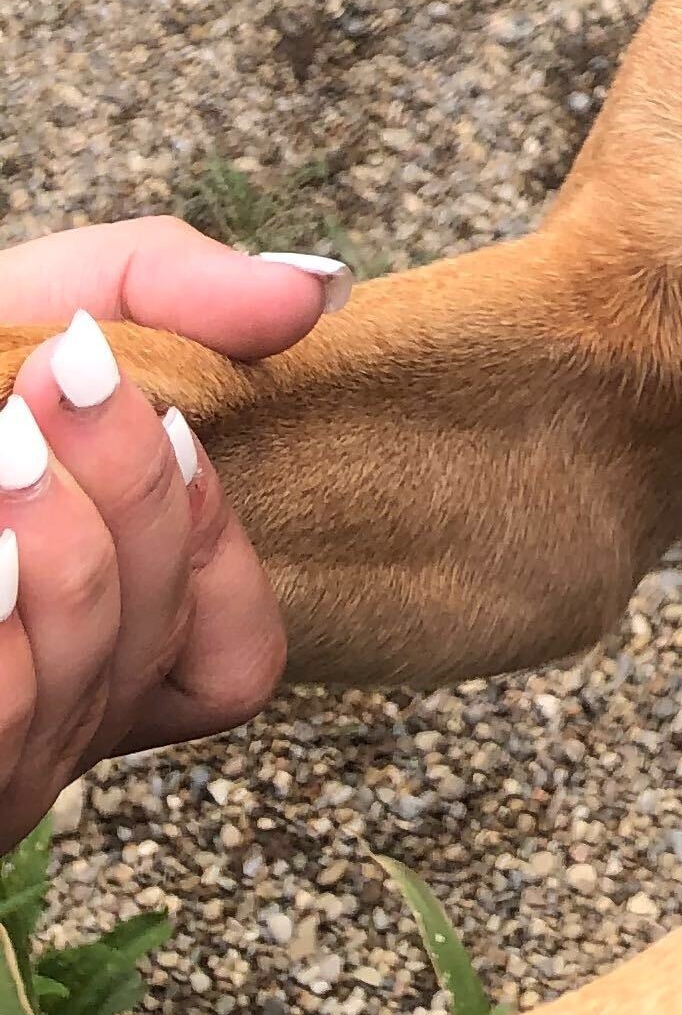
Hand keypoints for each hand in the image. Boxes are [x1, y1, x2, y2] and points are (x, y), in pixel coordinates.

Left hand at [0, 218, 347, 842]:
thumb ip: (176, 290)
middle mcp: (55, 724)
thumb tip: (316, 293)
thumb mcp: (48, 304)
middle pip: (155, 635)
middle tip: (53, 381)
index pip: (234, 662)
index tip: (171, 417)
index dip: (215, 538)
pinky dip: (3, 605)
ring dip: (53, 541)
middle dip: (122, 489)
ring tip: (0, 442)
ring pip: (78, 676)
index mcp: (110, 639)